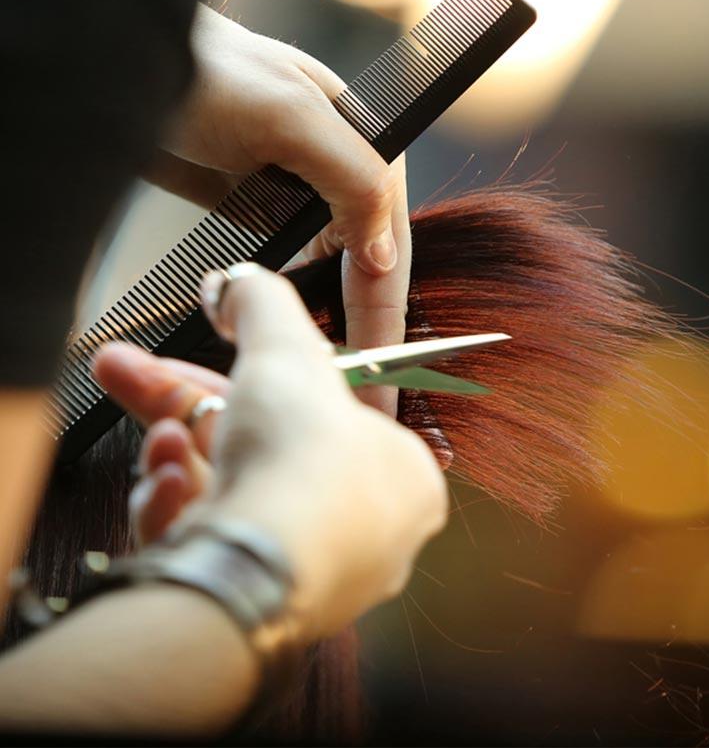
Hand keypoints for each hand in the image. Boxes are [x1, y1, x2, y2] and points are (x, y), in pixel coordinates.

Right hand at [93, 266, 446, 640]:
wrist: (261, 568)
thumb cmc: (303, 466)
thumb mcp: (286, 353)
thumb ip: (262, 305)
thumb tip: (235, 282)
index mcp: (399, 474)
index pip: (314, 412)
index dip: (246, 378)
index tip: (199, 361)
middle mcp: (364, 530)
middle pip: (260, 450)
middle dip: (182, 406)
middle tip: (128, 373)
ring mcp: (311, 574)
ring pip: (232, 499)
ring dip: (182, 459)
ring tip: (158, 442)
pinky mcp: (255, 607)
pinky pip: (216, 549)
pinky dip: (183, 513)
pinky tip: (163, 492)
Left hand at [148, 6, 411, 415]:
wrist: (128, 62)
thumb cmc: (205, 70)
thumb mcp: (290, 117)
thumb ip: (354, 179)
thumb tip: (387, 257)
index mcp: (367, 150)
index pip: (388, 248)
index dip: (383, 316)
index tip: (380, 376)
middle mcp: (342, 177)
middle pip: (366, 269)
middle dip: (363, 329)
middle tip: (362, 394)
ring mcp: (302, 196)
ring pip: (331, 274)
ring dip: (329, 321)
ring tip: (333, 376)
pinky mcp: (265, 210)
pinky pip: (292, 268)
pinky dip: (291, 304)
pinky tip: (294, 335)